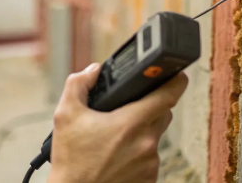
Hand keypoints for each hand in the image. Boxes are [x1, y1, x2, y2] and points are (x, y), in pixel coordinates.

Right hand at [46, 63, 188, 182]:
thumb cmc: (71, 160)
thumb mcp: (66, 115)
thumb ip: (79, 84)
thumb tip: (94, 70)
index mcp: (131, 123)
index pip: (169, 95)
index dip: (175, 81)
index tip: (175, 75)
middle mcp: (147, 144)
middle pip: (162, 113)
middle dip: (149, 107)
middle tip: (127, 110)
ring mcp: (150, 164)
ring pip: (155, 136)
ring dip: (142, 132)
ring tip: (115, 139)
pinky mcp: (149, 179)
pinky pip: (150, 157)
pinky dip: (139, 153)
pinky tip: (118, 156)